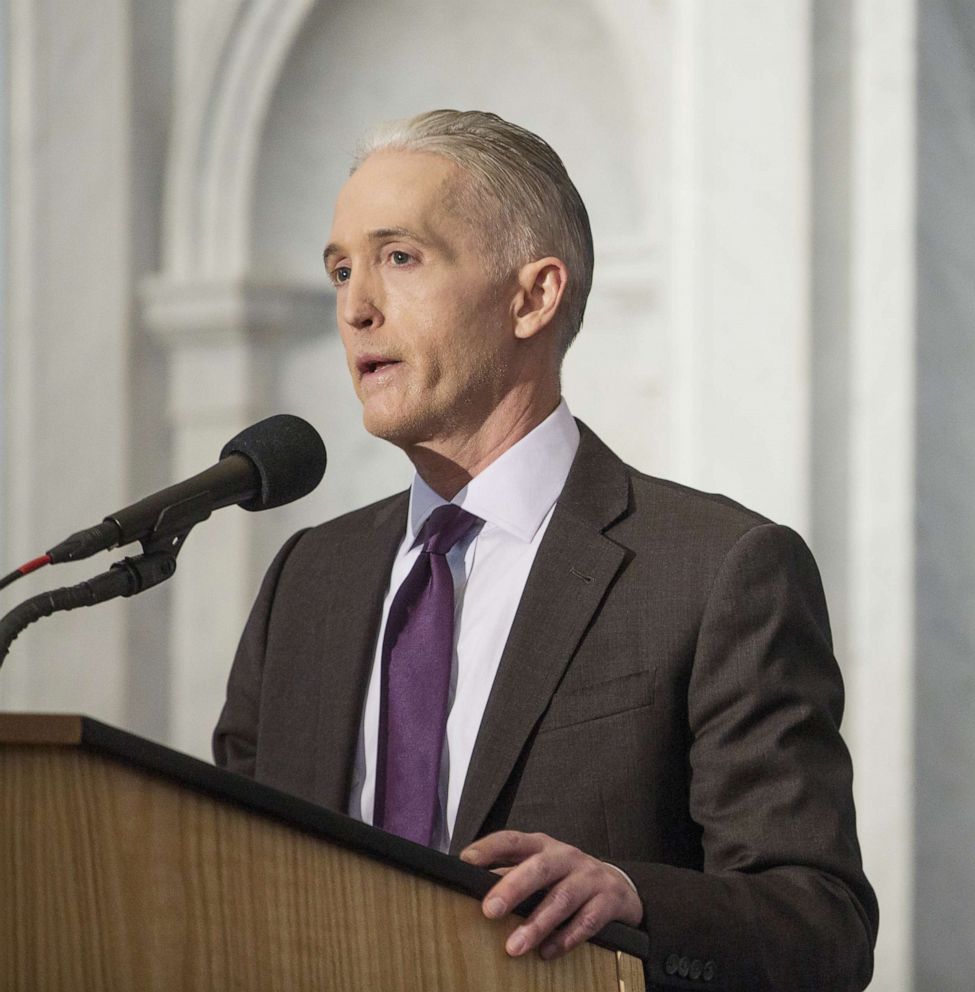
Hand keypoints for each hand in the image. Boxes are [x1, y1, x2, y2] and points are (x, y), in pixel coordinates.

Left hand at [460, 830, 642, 959]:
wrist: (618, 887)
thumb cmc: (566, 878)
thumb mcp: (540, 869)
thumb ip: (510, 874)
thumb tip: (470, 887)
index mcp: (543, 845)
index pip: (513, 840)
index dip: (490, 847)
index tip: (467, 861)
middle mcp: (566, 856)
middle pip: (538, 867)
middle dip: (513, 888)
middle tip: (490, 910)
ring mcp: (589, 877)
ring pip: (562, 898)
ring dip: (537, 924)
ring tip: (514, 947)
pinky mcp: (609, 901)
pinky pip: (587, 921)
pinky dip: (566, 938)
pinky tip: (547, 953)